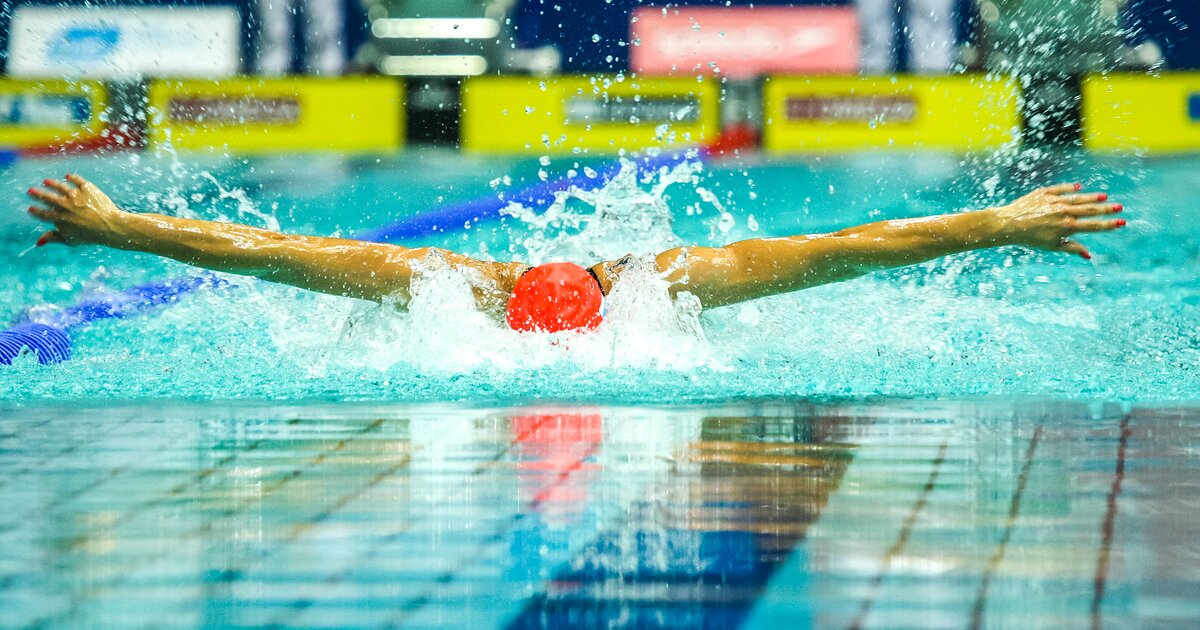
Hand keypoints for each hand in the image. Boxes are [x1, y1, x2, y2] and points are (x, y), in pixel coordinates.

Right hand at [26, 174, 126, 246]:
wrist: (111, 226)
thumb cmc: (91, 235)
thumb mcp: (70, 240)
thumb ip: (53, 238)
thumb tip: (38, 242)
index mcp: (60, 218)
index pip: (43, 213)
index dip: (36, 211)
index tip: (30, 208)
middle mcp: (65, 205)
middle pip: (47, 197)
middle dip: (37, 194)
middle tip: (31, 191)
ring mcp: (76, 195)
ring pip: (60, 186)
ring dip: (52, 183)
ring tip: (46, 182)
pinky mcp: (87, 188)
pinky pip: (77, 180)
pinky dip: (72, 177)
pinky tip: (68, 176)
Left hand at [991, 183, 1125, 259]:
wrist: (1008, 224)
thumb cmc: (1030, 238)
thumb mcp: (1052, 246)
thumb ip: (1072, 248)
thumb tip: (1089, 255)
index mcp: (1067, 226)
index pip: (1093, 225)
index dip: (1108, 224)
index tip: (1122, 222)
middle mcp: (1063, 212)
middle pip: (1089, 209)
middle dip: (1106, 209)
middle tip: (1119, 207)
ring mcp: (1054, 201)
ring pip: (1077, 198)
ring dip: (1092, 197)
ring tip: (1104, 196)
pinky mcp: (1043, 193)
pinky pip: (1060, 189)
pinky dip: (1070, 188)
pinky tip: (1078, 187)